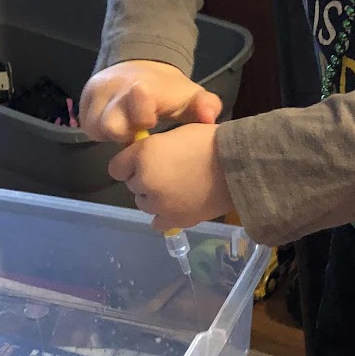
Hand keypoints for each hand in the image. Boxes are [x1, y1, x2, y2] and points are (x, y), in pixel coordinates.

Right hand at [79, 60, 221, 143]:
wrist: (139, 66)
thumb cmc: (168, 90)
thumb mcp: (190, 96)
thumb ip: (205, 106)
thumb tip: (209, 118)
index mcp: (143, 87)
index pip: (137, 103)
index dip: (142, 120)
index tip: (151, 123)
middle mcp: (114, 88)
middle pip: (109, 125)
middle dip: (123, 134)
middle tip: (136, 132)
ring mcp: (96, 93)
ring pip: (94, 127)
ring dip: (110, 134)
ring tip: (126, 129)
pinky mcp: (83, 100)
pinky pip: (86, 125)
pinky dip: (100, 131)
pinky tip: (116, 126)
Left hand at [108, 124, 230, 230]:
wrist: (238, 165)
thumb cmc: (210, 142)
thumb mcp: (175, 133)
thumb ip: (152, 149)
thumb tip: (143, 160)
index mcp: (143, 154)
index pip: (116, 167)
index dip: (129, 164)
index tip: (143, 161)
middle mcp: (144, 181)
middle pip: (132, 185)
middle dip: (145, 180)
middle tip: (169, 173)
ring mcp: (158, 204)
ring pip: (144, 203)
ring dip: (154, 197)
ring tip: (177, 189)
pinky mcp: (174, 220)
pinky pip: (157, 222)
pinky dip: (164, 215)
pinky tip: (177, 206)